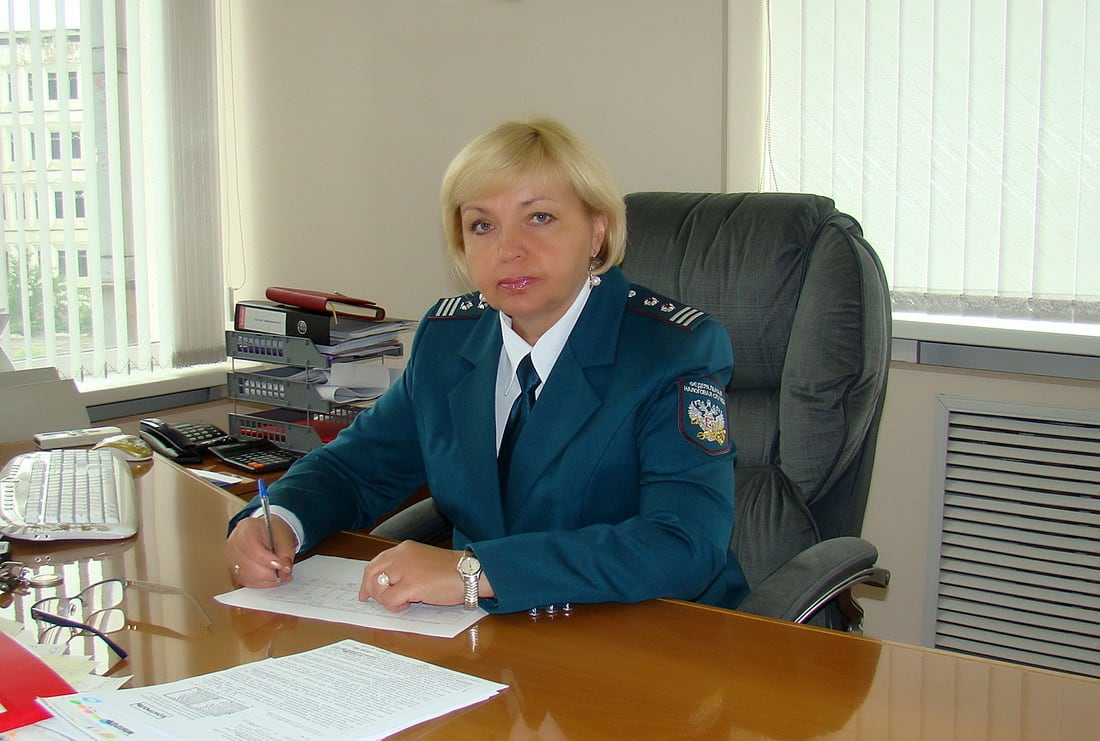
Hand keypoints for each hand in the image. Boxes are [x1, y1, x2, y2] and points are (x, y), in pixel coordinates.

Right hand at [226, 515, 294, 586]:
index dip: (268, 561)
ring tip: (281, 575)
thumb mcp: (284, 536)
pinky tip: (272, 578)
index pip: (252, 548)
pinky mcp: (234, 570)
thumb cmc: (274, 531)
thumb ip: (286, 553)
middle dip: (270, 572)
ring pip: (248, 577)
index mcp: (246, 528)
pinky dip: (262, 582)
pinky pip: (247, 582)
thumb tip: (285, 569)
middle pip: (249, 565)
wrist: (266, 531)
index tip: (283, 566)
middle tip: (285, 572)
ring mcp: (231, 558)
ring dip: (267, 579)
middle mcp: (234, 543)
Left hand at [360, 541, 492, 611]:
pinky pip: (390, 600)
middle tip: (376, 602)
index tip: (366, 592)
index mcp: (404, 549)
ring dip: (385, 599)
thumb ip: (405, 566)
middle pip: (372, 574)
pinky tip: (408, 605)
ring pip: (379, 588)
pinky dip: (395, 606)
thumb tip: (387, 583)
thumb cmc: (451, 570)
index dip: (368, 579)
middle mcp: (402, 556)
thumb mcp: (422, 560)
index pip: (376, 562)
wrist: (470, 573)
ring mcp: (406, 570)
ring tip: (401, 602)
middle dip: (371, 591)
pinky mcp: (412, 585)